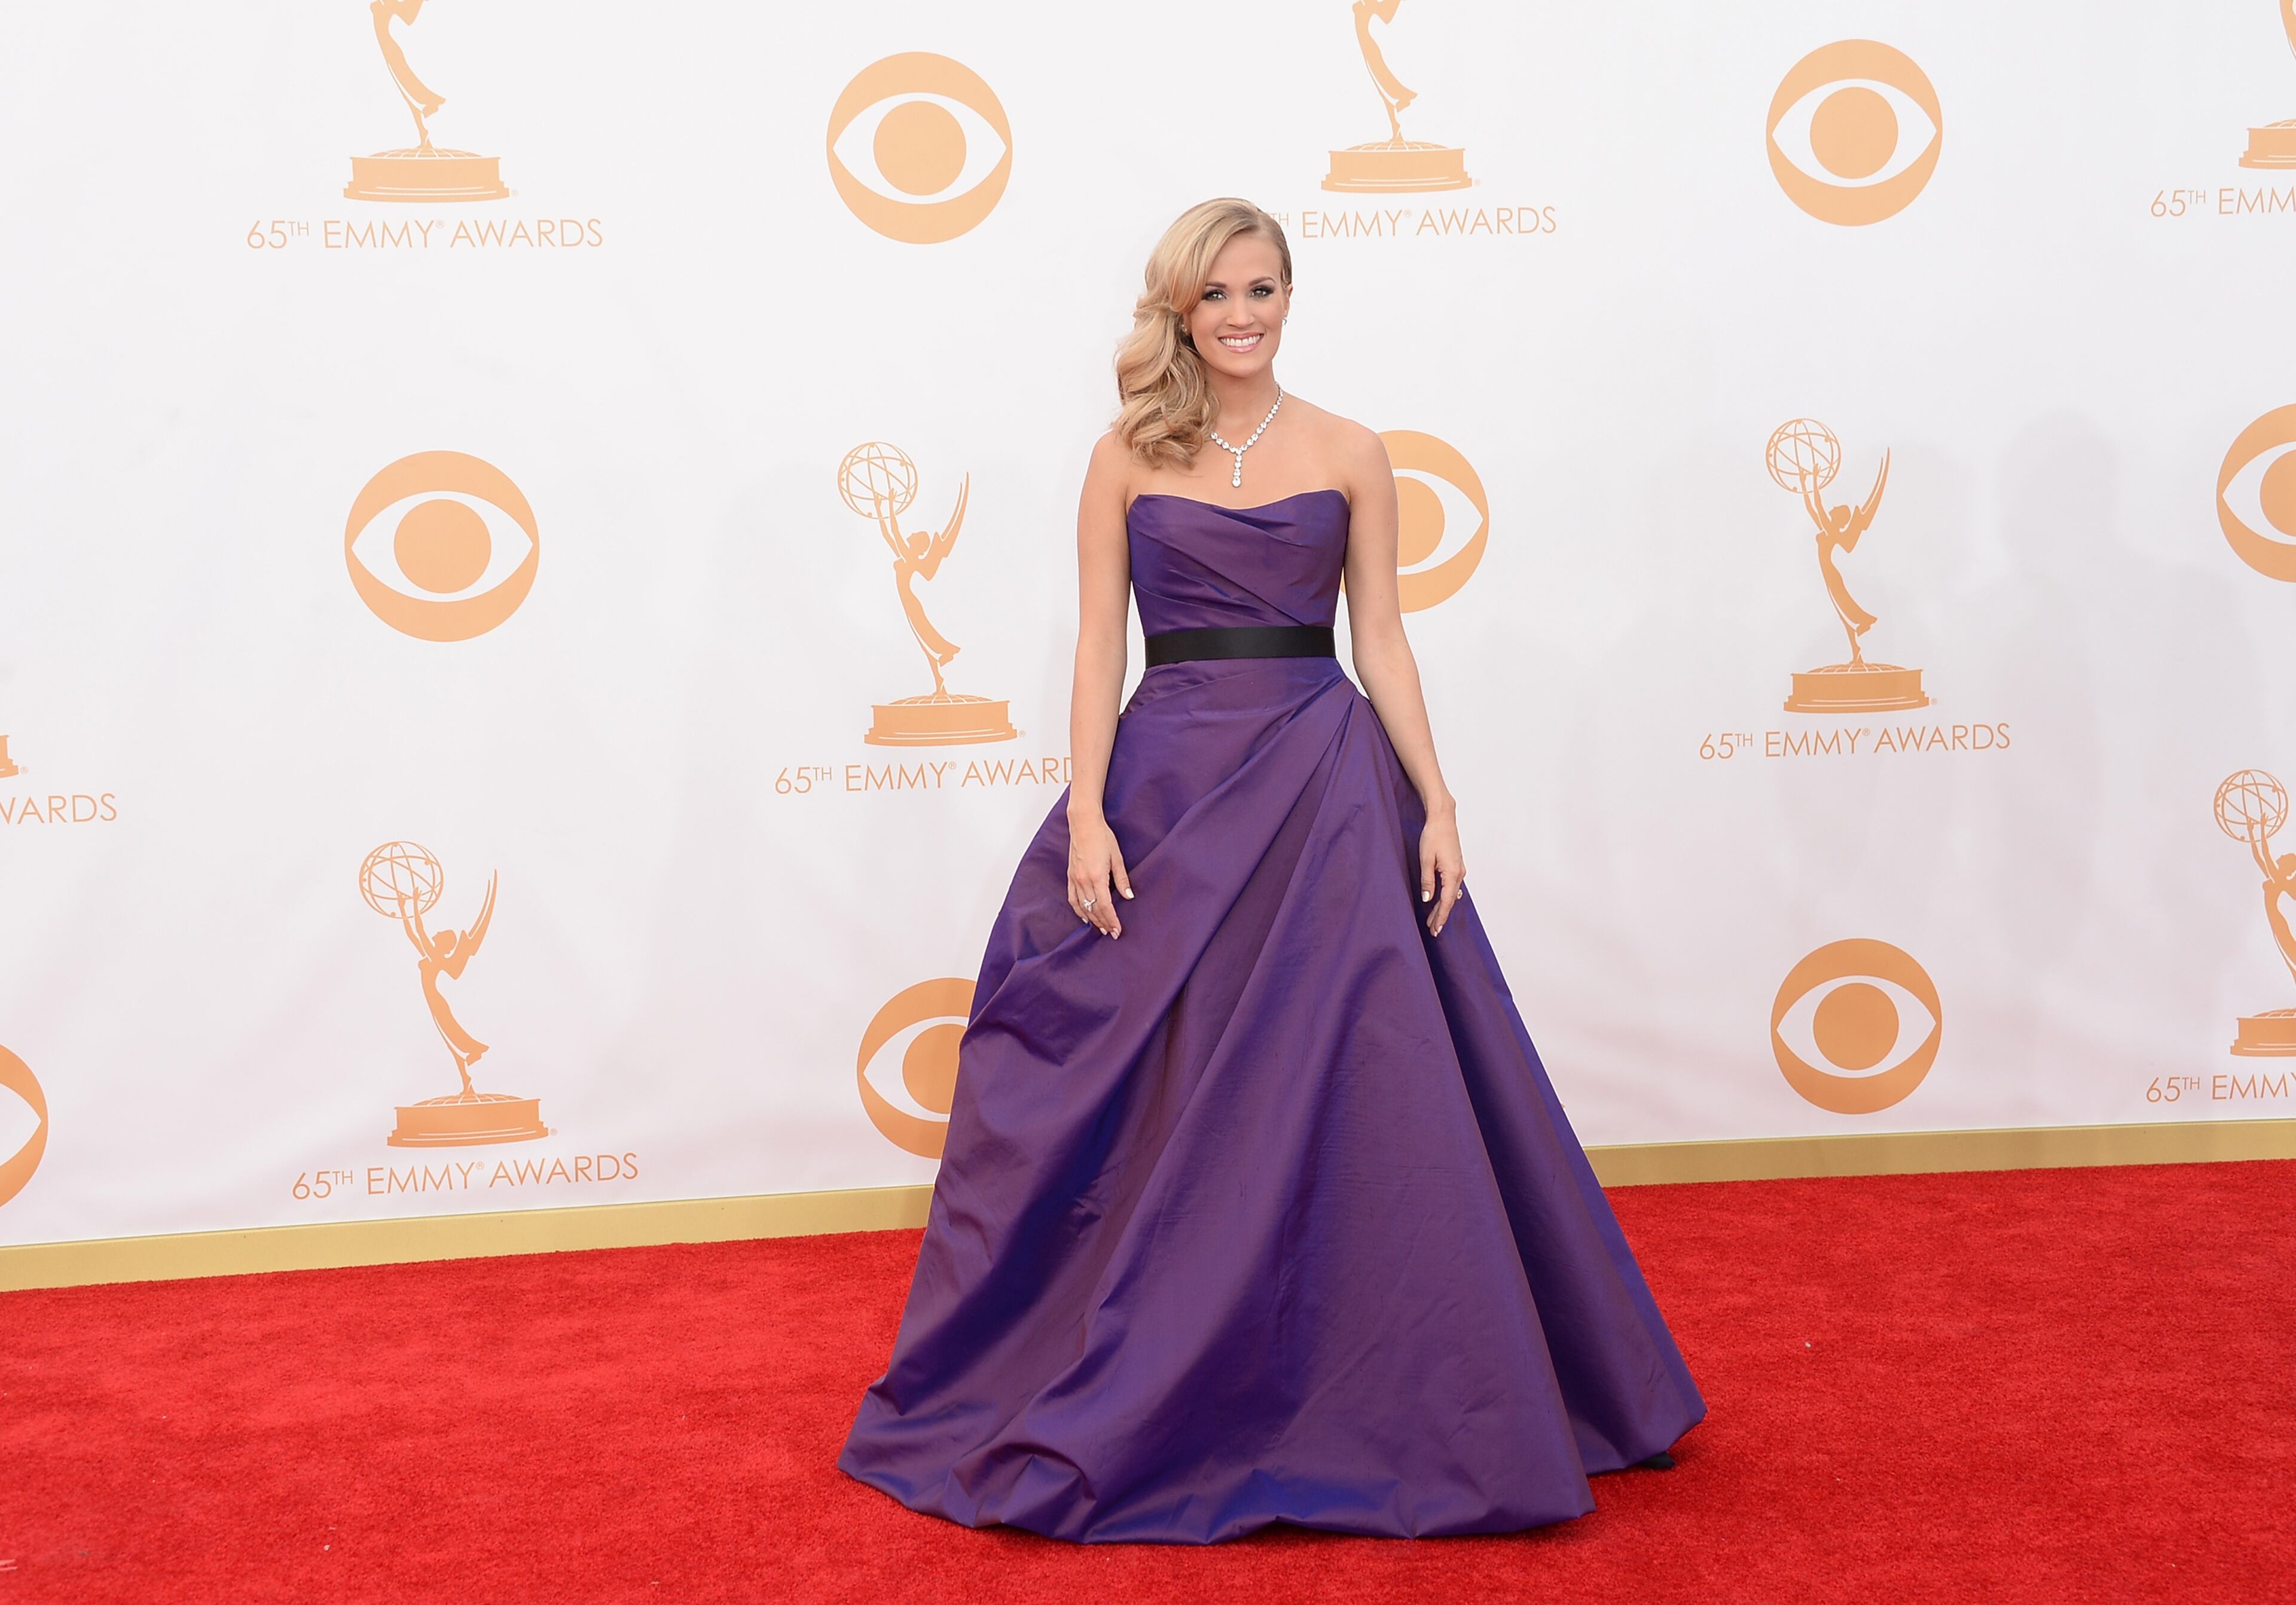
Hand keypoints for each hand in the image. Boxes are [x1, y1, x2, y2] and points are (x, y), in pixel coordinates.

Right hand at [1067, 815, 1133, 937]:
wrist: (1084, 824)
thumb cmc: (1102, 837)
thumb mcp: (1117, 857)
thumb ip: (1122, 879)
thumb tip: (1128, 897)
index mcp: (1096, 877)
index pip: (1105, 906)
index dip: (1112, 920)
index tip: (1118, 930)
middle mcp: (1083, 881)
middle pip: (1094, 909)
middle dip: (1103, 923)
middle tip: (1112, 933)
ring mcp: (1075, 879)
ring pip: (1083, 907)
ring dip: (1092, 920)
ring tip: (1101, 928)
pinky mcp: (1070, 876)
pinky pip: (1073, 899)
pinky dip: (1078, 910)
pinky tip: (1084, 917)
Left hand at [1418, 808, 1464, 936]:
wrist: (1443, 819)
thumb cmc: (1434, 836)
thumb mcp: (1426, 860)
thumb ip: (1427, 881)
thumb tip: (1428, 899)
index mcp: (1452, 874)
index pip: (1446, 902)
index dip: (1440, 917)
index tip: (1435, 929)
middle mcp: (1459, 873)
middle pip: (1450, 900)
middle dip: (1441, 915)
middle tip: (1433, 929)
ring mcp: (1459, 869)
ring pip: (1451, 894)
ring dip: (1443, 906)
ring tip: (1434, 919)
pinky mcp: (1456, 865)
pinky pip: (1452, 886)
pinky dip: (1446, 896)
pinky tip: (1442, 901)